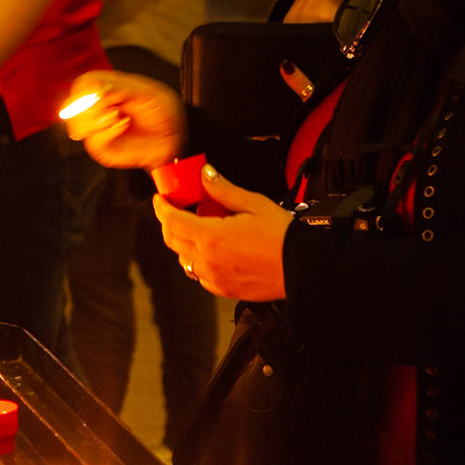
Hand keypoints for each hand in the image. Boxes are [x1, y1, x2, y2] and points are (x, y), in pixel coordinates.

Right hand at [62, 70, 184, 170]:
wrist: (176, 135)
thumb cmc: (162, 111)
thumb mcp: (144, 91)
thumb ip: (118, 87)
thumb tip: (95, 91)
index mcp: (106, 90)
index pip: (82, 84)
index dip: (86, 87)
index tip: (104, 91)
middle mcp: (97, 111)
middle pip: (71, 105)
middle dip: (88, 105)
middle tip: (111, 104)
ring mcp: (98, 131)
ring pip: (77, 124)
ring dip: (97, 118)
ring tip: (118, 115)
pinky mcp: (104, 150)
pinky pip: (93, 142)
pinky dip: (107, 132)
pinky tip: (123, 126)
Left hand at [154, 164, 291, 300]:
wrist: (304, 267)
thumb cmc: (282, 237)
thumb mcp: (253, 203)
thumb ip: (223, 190)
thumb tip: (205, 175)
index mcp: (210, 238)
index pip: (171, 221)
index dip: (162, 207)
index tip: (160, 199)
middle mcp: (207, 261)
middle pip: (172, 240)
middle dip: (169, 222)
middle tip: (175, 208)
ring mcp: (214, 278)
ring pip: (184, 259)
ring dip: (183, 242)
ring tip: (198, 227)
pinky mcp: (223, 290)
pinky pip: (199, 274)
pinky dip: (197, 260)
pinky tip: (211, 249)